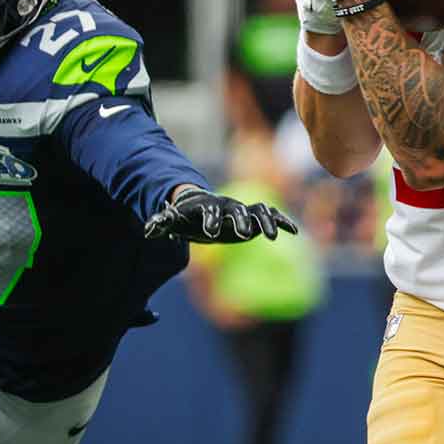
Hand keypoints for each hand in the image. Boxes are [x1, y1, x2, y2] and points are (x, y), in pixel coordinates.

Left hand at [143, 187, 298, 242]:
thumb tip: (148, 230)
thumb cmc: (186, 217)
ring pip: (259, 212)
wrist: (202, 209)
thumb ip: (162, 223)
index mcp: (208, 207)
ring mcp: (243, 211)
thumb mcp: (175, 221)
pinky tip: (294, 232)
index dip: (209, 220)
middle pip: (238, 210)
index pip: (210, 211)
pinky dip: (282, 222)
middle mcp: (228, 206)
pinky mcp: (254, 218)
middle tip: (243, 234)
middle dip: (240, 221)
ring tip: (273, 237)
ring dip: (267, 222)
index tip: (209, 234)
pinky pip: (271, 216)